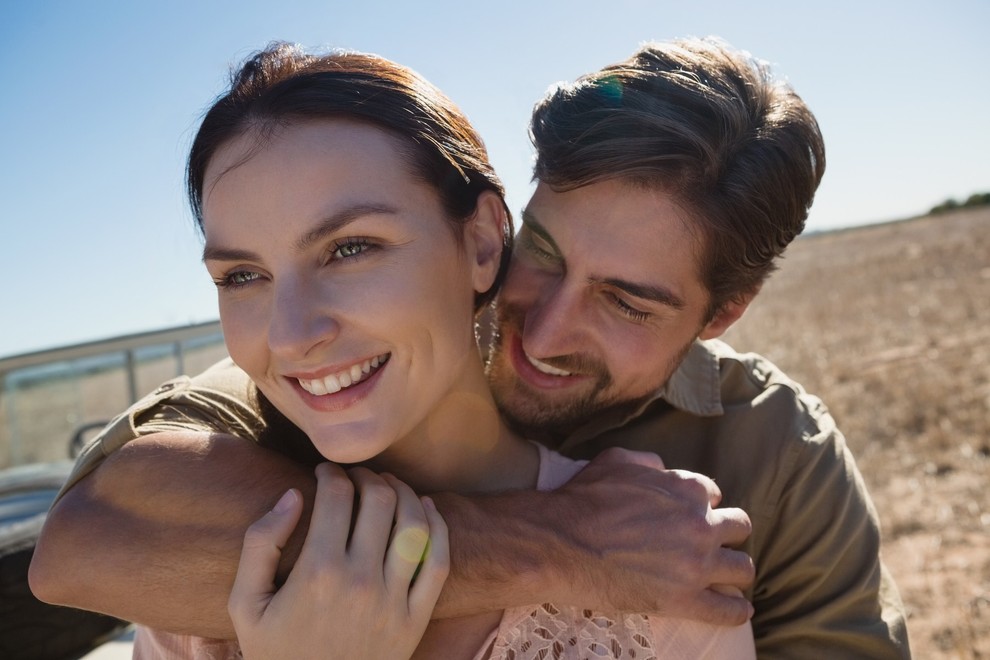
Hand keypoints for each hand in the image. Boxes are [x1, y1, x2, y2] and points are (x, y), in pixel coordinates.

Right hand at [228, 463, 448, 659]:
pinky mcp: (416, 618)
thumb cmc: (277, 653)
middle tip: (357, 476)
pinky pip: (438, 561)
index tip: (326, 472)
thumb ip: (261, 544)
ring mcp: (393, 600)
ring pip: (414, 523)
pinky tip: (426, 510)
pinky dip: (438, 527)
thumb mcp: (245, 605)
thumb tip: (293, 495)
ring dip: (405, 493)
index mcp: (317, 572)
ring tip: (389, 486)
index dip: (332, 473)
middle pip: (380, 500)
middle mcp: (360, 580)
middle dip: (368, 476)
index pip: (337, 495)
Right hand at [556, 447, 753, 624]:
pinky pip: (729, 610)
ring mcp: (696, 565)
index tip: (691, 518)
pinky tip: (738, 610)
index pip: (714, 495)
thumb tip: (662, 468)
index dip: (702, 506)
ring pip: (743, 569)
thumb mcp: (616, 460)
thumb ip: (648, 462)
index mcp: (686, 489)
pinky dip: (737, 610)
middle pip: (739, 529)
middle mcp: (700, 524)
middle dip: (728, 535)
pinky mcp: (685, 600)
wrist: (560, 542)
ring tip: (726, 579)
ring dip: (735, 571)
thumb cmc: (583, 499)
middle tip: (712, 546)